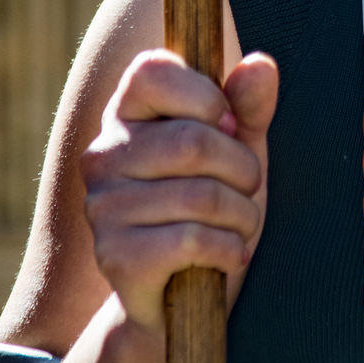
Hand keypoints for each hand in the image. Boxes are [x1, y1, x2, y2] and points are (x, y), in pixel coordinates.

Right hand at [80, 48, 278, 334]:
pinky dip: (228, 248)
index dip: (206, 96)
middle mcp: (104, 154)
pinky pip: (192, 240)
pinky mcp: (114, 256)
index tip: (227, 125)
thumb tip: (260, 64)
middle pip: (193, 141)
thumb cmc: (213, 205)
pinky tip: (228, 254)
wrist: (183, 298)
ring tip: (240, 224)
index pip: (152, 70)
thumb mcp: (239, 147)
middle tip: (247, 187)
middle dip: (243, 168)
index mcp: (127, 112)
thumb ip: (249, 104)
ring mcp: (103, 206)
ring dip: (242, 214)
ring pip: (200, 195)